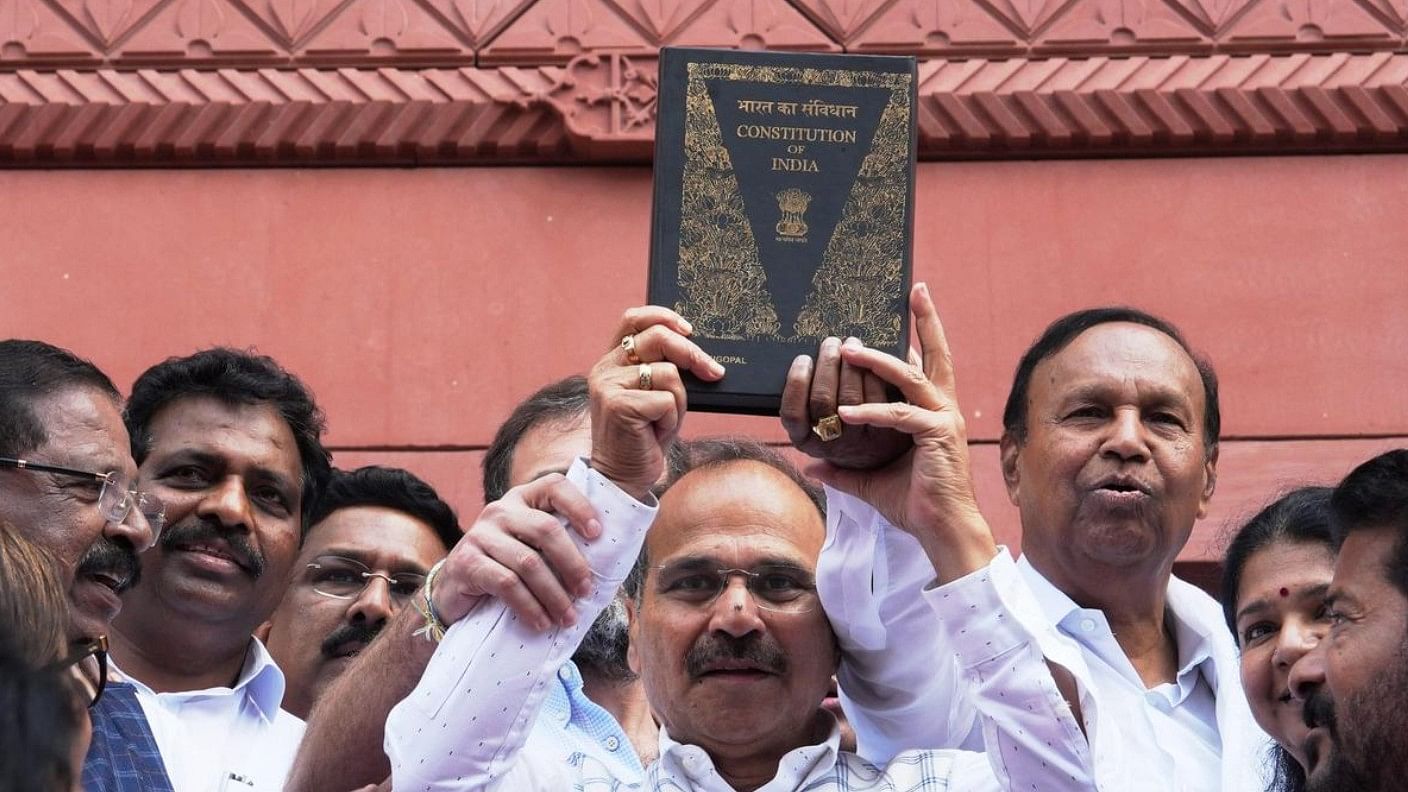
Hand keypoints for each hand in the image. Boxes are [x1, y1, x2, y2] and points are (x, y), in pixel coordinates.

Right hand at [432, 473, 600, 630]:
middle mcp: (500, 510)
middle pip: (546, 529)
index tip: (598, 534)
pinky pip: (506, 584)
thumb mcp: (529, 546)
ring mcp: (480, 534)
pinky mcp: (467, 562)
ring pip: (528, 562)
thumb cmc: (504, 567)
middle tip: (585, 591)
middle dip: (572, 564)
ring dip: (553, 595)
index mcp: (522, 499)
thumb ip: (555, 544)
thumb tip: (603, 564)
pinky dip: (529, 606)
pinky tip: (540, 622)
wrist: (454, 590)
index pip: (555, 486)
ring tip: (567, 617)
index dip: (580, 506)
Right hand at [589, 306, 723, 499]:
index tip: (689, 329)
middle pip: (658, 338)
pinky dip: (671, 419)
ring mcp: (608, 387)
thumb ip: (663, 369)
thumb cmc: (644, 437)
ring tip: (663, 421)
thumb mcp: (655, 396)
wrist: (623, 477)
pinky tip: (656, 434)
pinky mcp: (618, 406)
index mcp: (611, 362)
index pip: (633, 319)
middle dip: (692, 354)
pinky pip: (666, 400)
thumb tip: (699, 352)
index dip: (663, 316)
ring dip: (678, 401)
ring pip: (668, 373)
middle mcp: (604, 369)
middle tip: (713, 372)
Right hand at [781, 335, 911, 469]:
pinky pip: (878, 398)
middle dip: (826, 365)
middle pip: (822, 400)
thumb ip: (802, 405)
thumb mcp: (815, 427)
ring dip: (850, 365)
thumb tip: (800, 371)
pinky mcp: (887, 435)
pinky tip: (873, 359)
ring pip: (851, 397)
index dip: (796, 383)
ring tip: (852, 343)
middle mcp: (830, 445)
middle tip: (831, 343)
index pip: (792, 413)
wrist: (882, 462)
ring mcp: (860, 441)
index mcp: (807, 441)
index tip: (803, 358)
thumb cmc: (843, 432)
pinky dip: (874, 375)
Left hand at [804, 283, 996, 582]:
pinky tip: (846, 412)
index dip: (920, 335)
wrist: (941, 530)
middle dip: (926, 321)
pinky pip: (899, 415)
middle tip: (916, 290)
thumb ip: (842, 471)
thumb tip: (812, 465)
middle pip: (936, 355)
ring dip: (877, 361)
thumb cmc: (914, 505)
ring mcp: (943, 420)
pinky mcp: (937, 435)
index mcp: (933, 413)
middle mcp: (943, 409)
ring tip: (846, 348)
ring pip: (910, 377)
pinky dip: (871, 412)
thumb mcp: (870, 483)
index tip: (912, 307)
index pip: (926, 365)